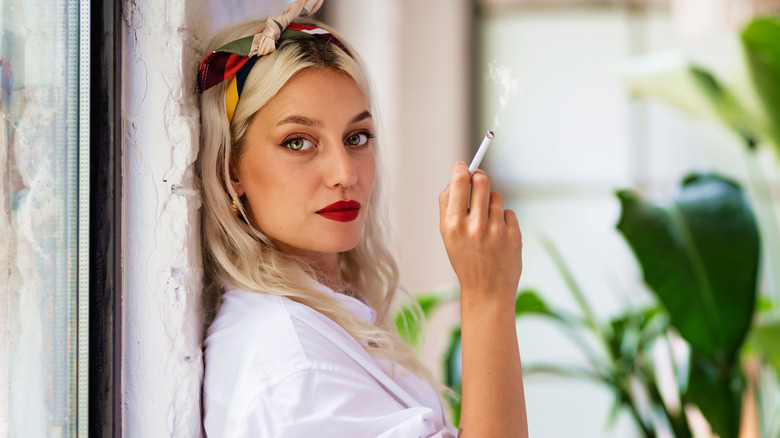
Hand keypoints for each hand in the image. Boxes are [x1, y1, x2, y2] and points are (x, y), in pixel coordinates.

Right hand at [438, 162, 522, 307]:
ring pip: (496, 196)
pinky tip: (498, 237)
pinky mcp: (514, 235)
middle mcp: (475, 226)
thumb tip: (458, 177)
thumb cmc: (464, 260)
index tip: (462, 167)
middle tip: (477, 182)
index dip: (461, 169)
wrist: (487, 292)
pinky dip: (503, 220)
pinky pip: (508, 212)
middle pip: (481, 180)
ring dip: (491, 203)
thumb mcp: (446, 236)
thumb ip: (448, 206)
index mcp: (453, 225)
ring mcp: (497, 231)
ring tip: (486, 224)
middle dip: (479, 178)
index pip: (460, 181)